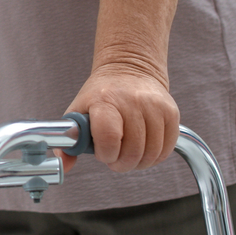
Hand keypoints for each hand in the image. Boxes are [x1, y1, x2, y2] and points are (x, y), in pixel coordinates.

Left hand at [61, 62, 179, 173]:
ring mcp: (154, 106)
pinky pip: (166, 149)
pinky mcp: (171, 112)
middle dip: (121, 163)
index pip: (109, 137)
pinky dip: (155, 157)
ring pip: (151, 153)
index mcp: (104, 99)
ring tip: (128, 154)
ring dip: (138, 163)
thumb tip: (64, 164)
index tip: (102, 153)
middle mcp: (132, 100)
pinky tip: (144, 150)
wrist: (129, 69)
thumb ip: (67, 142)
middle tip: (115, 158)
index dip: (106, 153)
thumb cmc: (101, 95)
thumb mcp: (78, 112)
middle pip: (132, 151)